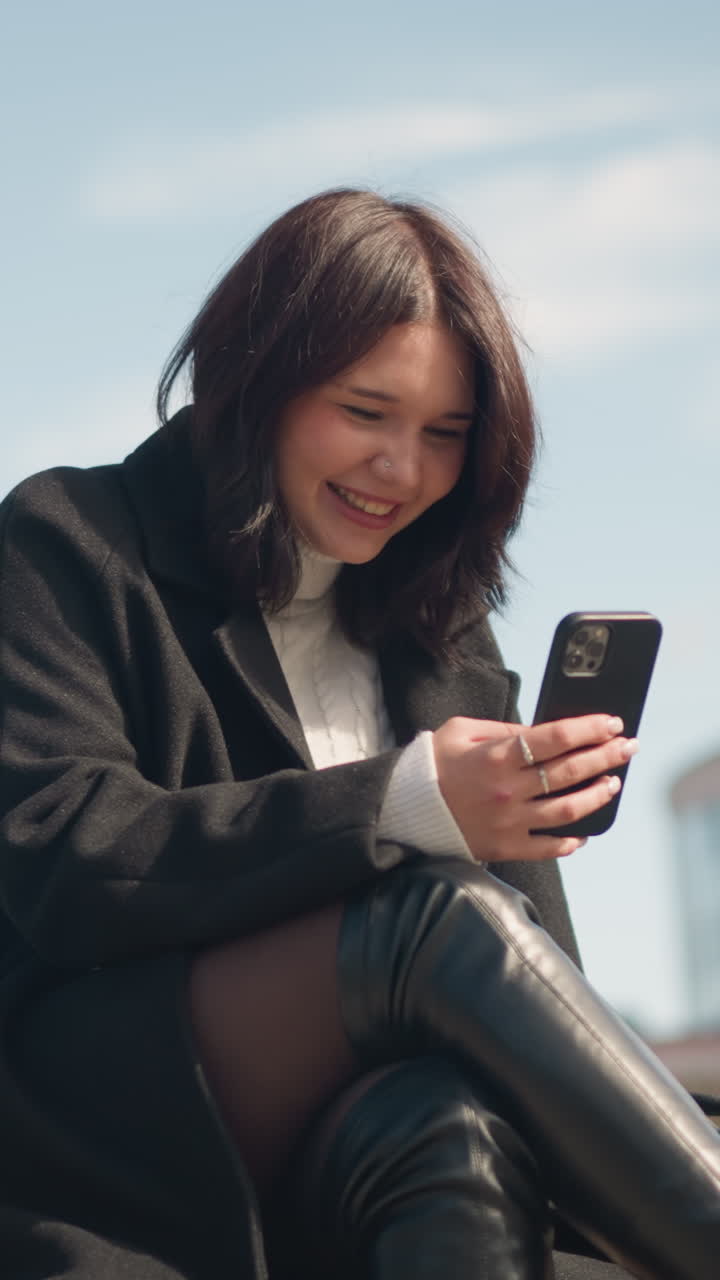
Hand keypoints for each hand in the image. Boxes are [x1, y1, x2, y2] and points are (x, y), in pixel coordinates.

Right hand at [432, 714, 637, 861]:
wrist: (404, 809)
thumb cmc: (433, 764)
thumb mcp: (463, 731)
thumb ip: (505, 730)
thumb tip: (544, 732)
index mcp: (497, 757)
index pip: (557, 739)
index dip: (590, 729)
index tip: (613, 723)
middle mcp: (508, 791)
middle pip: (571, 772)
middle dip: (606, 756)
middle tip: (628, 747)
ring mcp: (509, 823)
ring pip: (568, 811)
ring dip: (597, 795)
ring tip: (613, 782)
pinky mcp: (505, 847)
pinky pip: (547, 848)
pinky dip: (571, 841)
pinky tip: (584, 831)